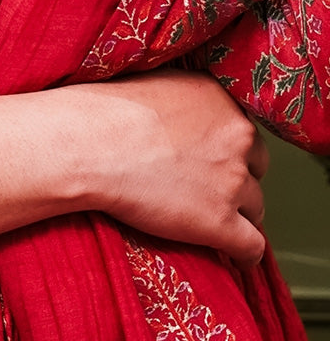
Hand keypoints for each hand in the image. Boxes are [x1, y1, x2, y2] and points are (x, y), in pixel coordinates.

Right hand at [74, 69, 267, 262]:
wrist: (86, 144)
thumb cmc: (103, 112)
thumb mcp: (154, 83)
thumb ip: (184, 100)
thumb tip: (182, 117)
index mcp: (220, 100)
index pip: (243, 131)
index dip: (224, 149)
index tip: (207, 159)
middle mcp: (236, 136)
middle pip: (255, 168)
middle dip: (234, 178)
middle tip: (203, 187)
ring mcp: (231, 181)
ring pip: (254, 207)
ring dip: (235, 213)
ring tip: (209, 220)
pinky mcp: (220, 221)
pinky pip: (252, 247)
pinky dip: (244, 254)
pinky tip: (233, 257)